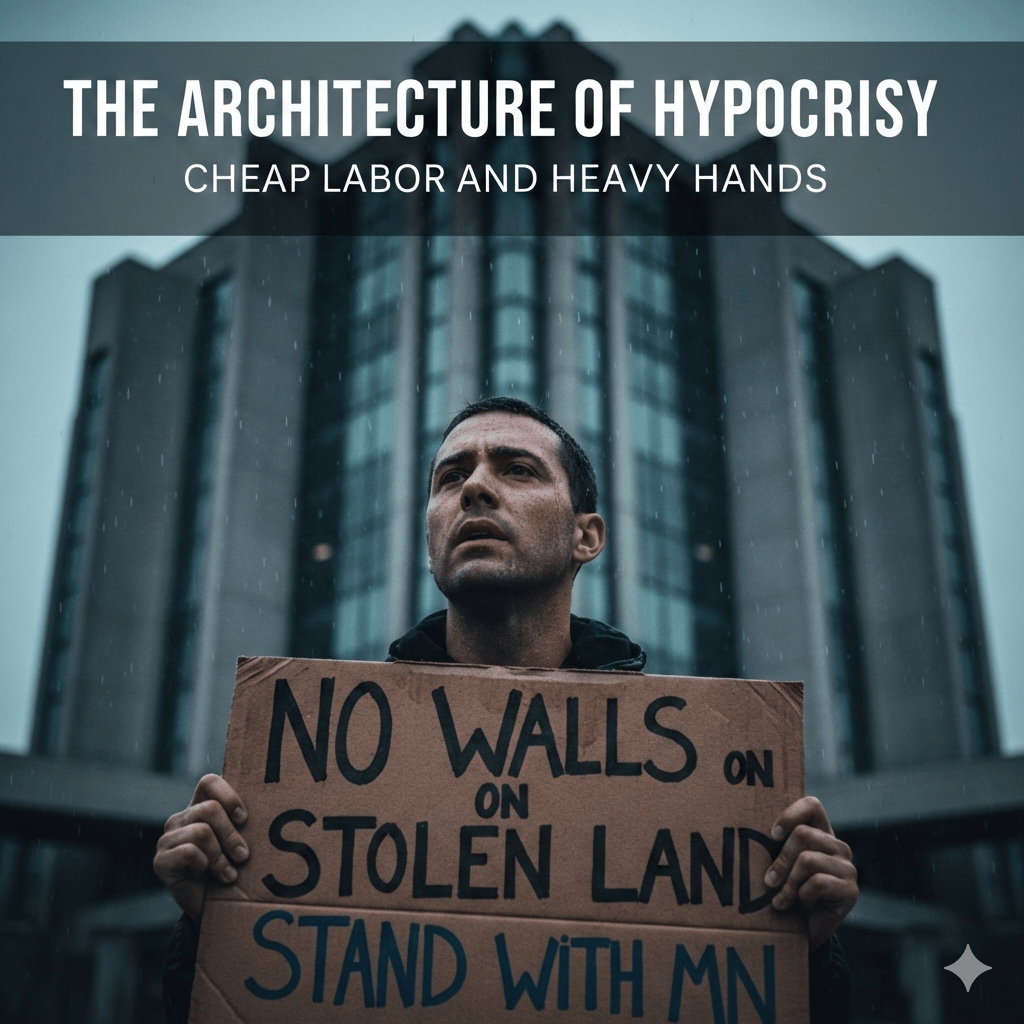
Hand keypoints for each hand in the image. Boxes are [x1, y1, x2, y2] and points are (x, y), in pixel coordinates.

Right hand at [153, 774, 248, 922]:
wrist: (215, 911)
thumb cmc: (233, 871)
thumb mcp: (240, 843)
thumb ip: (245, 824)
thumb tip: (274, 806)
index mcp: (200, 808)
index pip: (209, 782)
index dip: (229, 796)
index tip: (244, 818)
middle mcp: (181, 819)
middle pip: (210, 809)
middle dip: (231, 835)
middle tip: (243, 856)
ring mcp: (167, 839)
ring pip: (201, 831)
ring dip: (220, 857)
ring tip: (228, 873)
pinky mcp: (160, 861)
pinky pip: (189, 852)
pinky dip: (204, 866)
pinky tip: (204, 876)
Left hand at [764, 795, 857, 950]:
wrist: (803, 932)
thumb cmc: (785, 892)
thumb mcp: (779, 865)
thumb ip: (774, 846)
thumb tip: (745, 828)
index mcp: (821, 833)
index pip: (812, 805)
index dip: (790, 815)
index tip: (772, 835)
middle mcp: (838, 846)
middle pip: (803, 834)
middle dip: (780, 860)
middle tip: (768, 881)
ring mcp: (847, 868)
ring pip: (808, 860)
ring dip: (788, 883)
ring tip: (780, 900)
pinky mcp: (851, 890)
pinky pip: (818, 883)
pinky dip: (803, 896)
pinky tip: (800, 906)